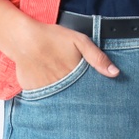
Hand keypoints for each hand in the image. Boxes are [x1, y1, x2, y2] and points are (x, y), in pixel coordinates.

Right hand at [0, 0, 118, 89]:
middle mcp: (61, 87)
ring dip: (62, 100)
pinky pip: (43, 100)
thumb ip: (98, 58)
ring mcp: (46, 91)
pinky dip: (47, 97)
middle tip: (77, 93)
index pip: (88, 92)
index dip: (91, 94)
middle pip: (74, 99)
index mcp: (74, 76)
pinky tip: (47, 88)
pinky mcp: (33, 93)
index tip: (96, 99)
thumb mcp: (80, 41)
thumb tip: (115, 73)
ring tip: (62, 92)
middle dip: (78, 100)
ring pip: (59, 101)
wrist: (23, 39)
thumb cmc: (52, 38)